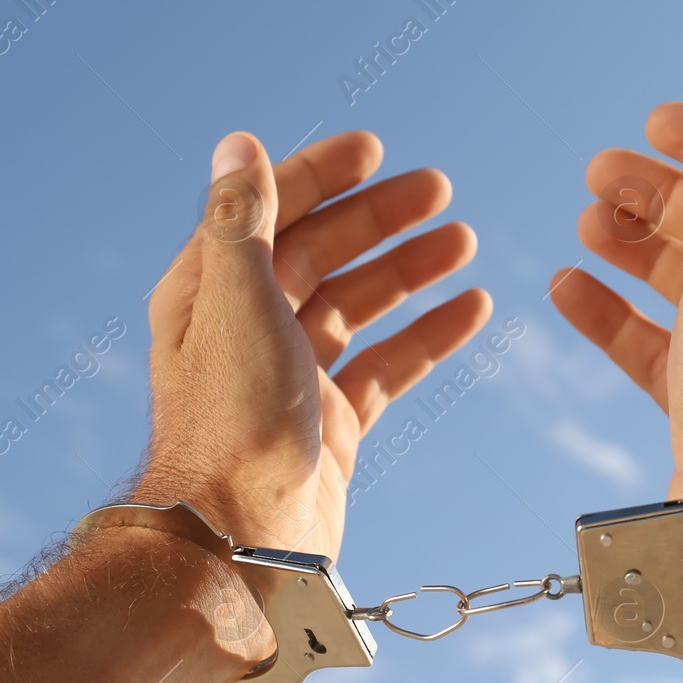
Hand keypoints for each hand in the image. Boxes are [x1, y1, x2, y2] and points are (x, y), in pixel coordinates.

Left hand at [135, 130, 490, 560]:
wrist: (240, 540)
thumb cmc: (229, 421)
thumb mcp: (235, 300)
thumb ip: (243, 218)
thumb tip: (238, 142)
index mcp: (212, 290)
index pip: (272, 212)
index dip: (322, 175)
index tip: (375, 150)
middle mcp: (250, 328)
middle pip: (323, 253)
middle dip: (380, 218)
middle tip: (440, 190)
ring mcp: (294, 377)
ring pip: (361, 306)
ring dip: (410, 270)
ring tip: (463, 241)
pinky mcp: (333, 424)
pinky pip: (389, 365)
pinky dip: (428, 335)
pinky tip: (471, 309)